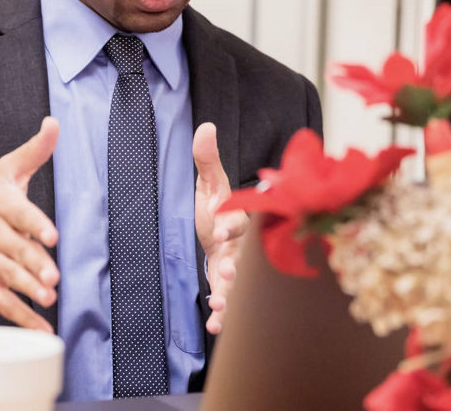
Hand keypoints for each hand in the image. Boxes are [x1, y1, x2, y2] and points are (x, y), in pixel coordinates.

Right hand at [0, 117, 60, 332]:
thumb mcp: (8, 171)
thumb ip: (35, 151)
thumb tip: (53, 122)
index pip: (18, 213)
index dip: (34, 224)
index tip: (52, 235)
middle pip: (13, 249)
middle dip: (33, 263)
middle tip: (53, 277)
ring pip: (5, 276)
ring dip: (26, 290)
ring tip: (48, 298)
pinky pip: (0, 301)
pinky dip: (20, 316)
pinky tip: (41, 327)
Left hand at [193, 122, 248, 334]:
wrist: (213, 234)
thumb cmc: (214, 208)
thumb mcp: (208, 184)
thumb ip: (207, 159)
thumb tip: (205, 126)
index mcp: (240, 220)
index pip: (241, 222)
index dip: (233, 226)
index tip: (222, 230)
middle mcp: (244, 247)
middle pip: (245, 258)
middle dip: (237, 267)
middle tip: (227, 274)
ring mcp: (237, 269)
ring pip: (239, 284)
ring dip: (231, 296)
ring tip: (220, 306)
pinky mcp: (228, 287)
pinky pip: (229, 303)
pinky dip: (223, 316)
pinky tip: (213, 325)